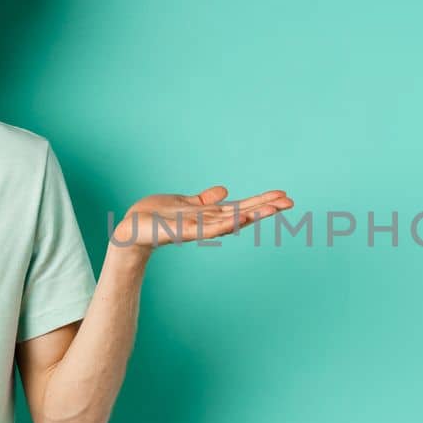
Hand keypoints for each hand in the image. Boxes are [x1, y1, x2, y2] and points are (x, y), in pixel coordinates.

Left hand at [112, 186, 293, 251]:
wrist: (131, 231)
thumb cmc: (156, 217)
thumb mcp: (184, 203)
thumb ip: (204, 199)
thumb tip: (225, 190)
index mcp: (209, 214)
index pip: (241, 206)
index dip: (261, 201)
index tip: (283, 195)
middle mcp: (208, 222)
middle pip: (243, 213)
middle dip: (266, 208)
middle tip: (291, 202)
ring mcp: (198, 228)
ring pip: (230, 221)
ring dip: (252, 215)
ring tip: (273, 208)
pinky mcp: (184, 231)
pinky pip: (208, 228)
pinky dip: (225, 224)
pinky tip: (240, 218)